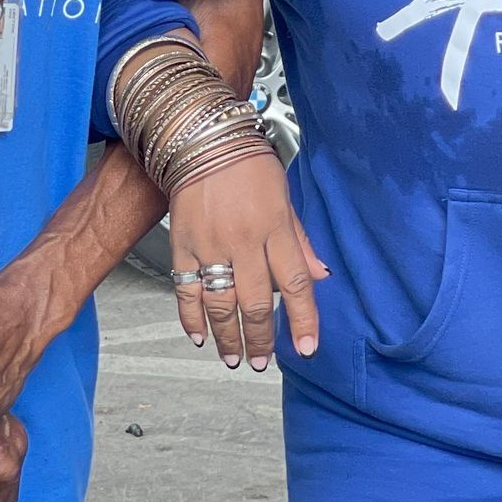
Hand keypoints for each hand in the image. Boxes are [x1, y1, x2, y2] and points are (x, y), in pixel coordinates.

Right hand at [169, 148, 327, 369]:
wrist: (202, 138)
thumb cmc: (248, 164)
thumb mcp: (285, 197)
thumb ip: (300, 241)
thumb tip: (320, 276)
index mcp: (275, 227)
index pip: (296, 283)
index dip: (304, 320)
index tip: (307, 347)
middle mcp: (243, 239)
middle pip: (256, 303)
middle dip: (262, 340)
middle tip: (263, 362)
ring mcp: (210, 245)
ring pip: (221, 305)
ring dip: (229, 338)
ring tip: (234, 358)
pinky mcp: (182, 246)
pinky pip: (186, 292)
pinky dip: (192, 319)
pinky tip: (201, 336)